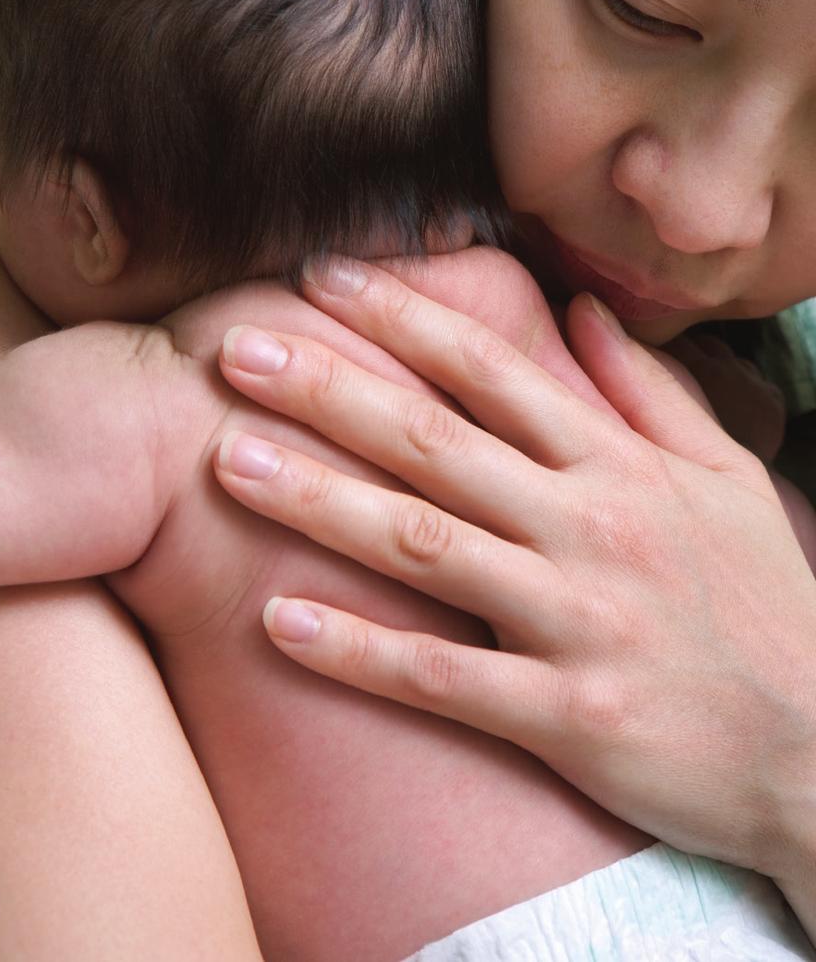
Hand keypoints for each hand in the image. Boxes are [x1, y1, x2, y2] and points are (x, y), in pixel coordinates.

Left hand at [212, 255, 815, 878]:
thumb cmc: (765, 608)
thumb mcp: (727, 479)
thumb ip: (652, 391)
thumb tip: (584, 312)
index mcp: (617, 463)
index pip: (490, 369)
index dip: (400, 316)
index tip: (318, 276)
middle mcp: (588, 525)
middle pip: (434, 441)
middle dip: (328, 388)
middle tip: (231, 349)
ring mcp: (576, 619)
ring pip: (425, 544)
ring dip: (319, 500)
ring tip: (230, 460)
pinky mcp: (569, 716)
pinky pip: (445, 678)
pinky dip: (360, 650)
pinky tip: (277, 622)